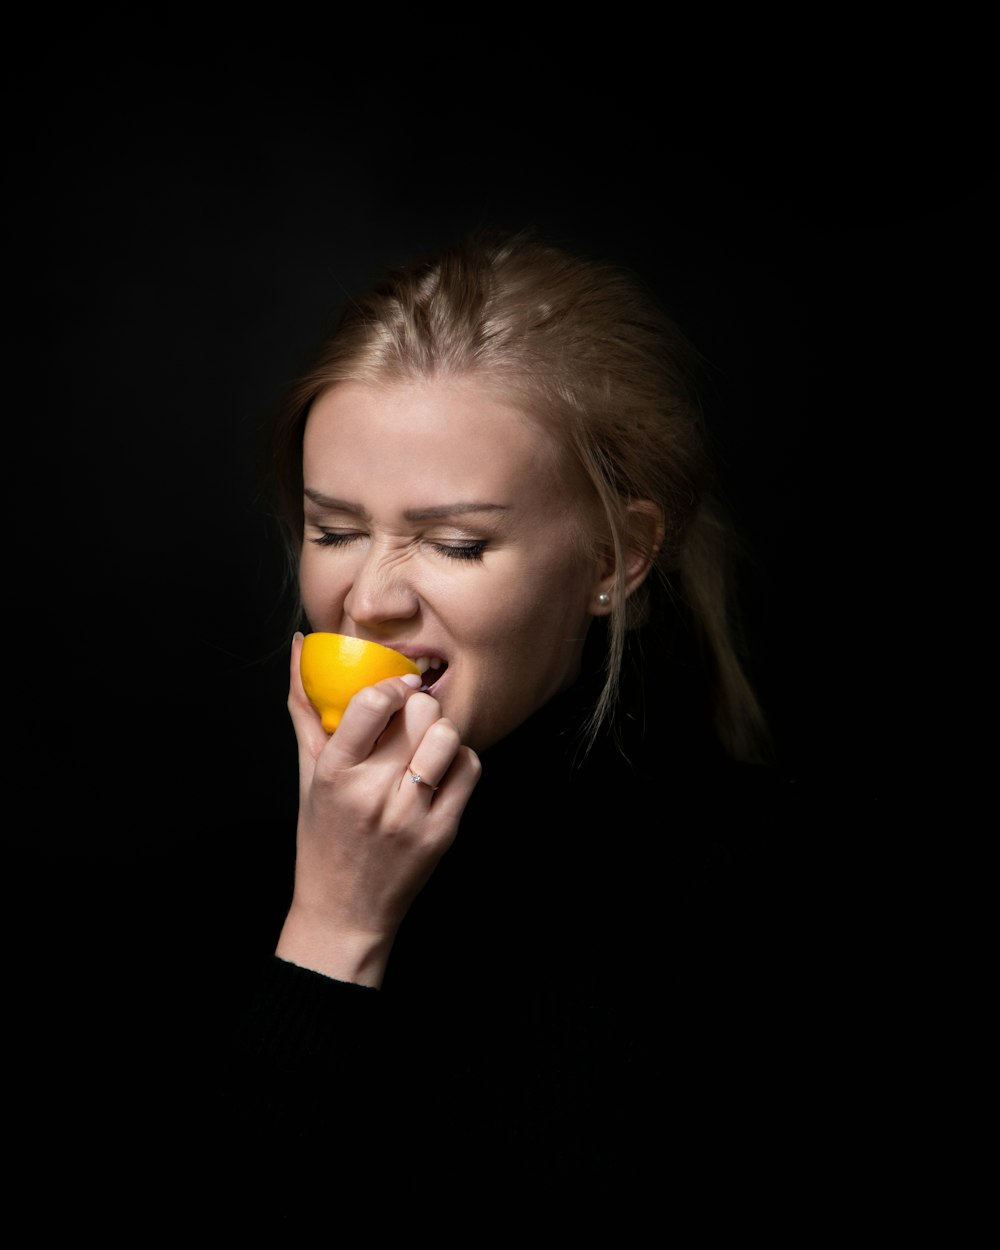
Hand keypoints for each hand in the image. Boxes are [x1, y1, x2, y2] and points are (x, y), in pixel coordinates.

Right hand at [276, 632, 480, 985]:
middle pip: (419, 715)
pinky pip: (469, 770)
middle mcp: (372, 792)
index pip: (370, 705)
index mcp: (334, 773)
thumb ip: (305, 708)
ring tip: (428, 742)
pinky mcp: (441, 832)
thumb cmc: (323, 836)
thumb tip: (302, 645)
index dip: (393, 685)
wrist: (344, 910)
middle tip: (414, 716)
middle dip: (421, 707)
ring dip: (442, 732)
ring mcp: (410, 814)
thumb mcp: (306, 773)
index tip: (399, 687)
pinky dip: (461, 760)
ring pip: (448, 739)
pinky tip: (442, 768)